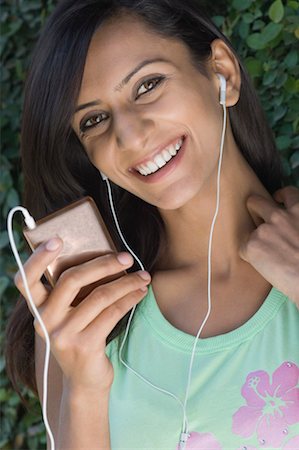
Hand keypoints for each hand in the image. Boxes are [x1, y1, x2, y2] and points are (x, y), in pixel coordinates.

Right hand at [14, 239, 150, 391]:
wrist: (85, 380)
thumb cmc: (80, 335)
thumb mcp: (69, 314)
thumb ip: (74, 291)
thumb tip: (103, 257)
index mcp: (37, 308)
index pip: (25, 280)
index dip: (38, 258)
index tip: (58, 240)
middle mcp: (44, 321)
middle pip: (72, 280)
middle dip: (104, 264)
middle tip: (127, 257)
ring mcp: (63, 335)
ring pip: (99, 296)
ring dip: (126, 282)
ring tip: (143, 276)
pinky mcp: (84, 346)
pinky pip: (112, 312)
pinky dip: (130, 298)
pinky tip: (140, 292)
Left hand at [239, 186, 298, 305]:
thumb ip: (297, 223)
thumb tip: (289, 230)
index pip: (286, 193)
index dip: (279, 197)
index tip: (276, 200)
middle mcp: (278, 215)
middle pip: (255, 202)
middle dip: (254, 208)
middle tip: (256, 218)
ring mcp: (263, 229)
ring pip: (249, 230)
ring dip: (255, 239)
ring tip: (268, 254)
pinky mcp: (251, 246)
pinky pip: (244, 249)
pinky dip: (251, 257)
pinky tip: (265, 265)